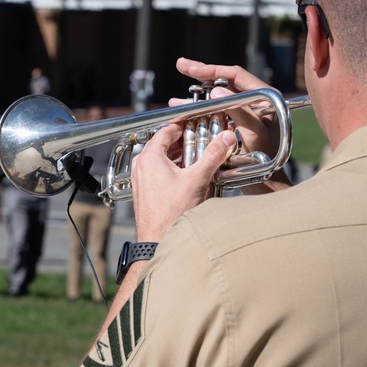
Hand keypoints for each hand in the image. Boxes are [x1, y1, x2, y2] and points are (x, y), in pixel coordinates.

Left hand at [130, 122, 236, 241]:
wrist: (157, 242)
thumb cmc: (171, 215)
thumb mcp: (196, 180)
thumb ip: (212, 156)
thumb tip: (225, 139)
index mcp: (149, 158)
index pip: (166, 131)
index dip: (183, 125)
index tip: (197, 124)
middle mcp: (141, 167)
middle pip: (164, 145)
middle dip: (184, 142)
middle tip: (202, 140)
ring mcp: (141, 180)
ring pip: (162, 160)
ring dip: (180, 157)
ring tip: (199, 158)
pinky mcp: (145, 192)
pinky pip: (159, 173)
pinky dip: (173, 169)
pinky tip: (188, 177)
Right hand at [173, 58, 292, 192]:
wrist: (266, 183)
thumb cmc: (267, 160)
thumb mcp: (254, 134)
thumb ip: (239, 111)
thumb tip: (216, 93)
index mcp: (264, 97)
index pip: (236, 75)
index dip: (213, 70)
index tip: (192, 69)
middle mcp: (255, 102)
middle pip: (224, 82)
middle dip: (201, 75)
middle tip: (181, 66)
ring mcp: (244, 113)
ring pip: (217, 97)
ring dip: (196, 97)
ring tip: (176, 99)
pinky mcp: (235, 125)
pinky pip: (215, 112)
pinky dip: (199, 111)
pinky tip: (183, 111)